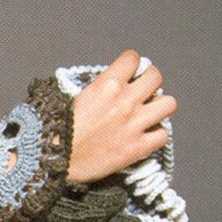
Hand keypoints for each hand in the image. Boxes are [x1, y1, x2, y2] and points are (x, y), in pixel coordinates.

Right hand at [68, 48, 176, 182]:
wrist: (54, 162)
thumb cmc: (57, 132)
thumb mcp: (72, 99)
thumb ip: (98, 89)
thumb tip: (113, 84)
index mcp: (106, 86)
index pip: (133, 59)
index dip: (131, 64)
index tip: (129, 71)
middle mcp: (124, 101)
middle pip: (156, 77)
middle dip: (149, 81)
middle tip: (142, 90)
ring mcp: (134, 125)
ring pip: (168, 103)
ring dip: (159, 106)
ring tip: (148, 112)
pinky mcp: (138, 147)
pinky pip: (163, 135)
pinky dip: (155, 135)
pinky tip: (144, 135)